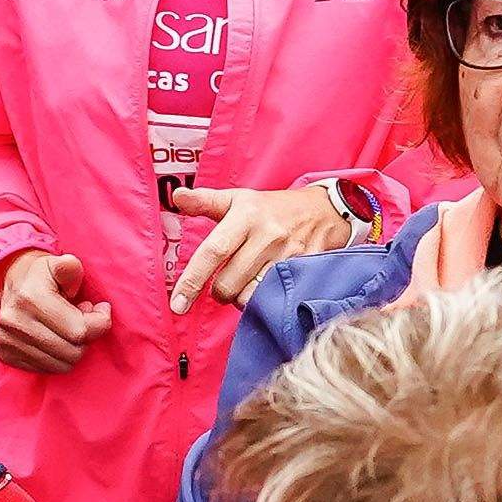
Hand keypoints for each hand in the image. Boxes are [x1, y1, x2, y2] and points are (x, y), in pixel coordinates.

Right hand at [0, 248, 112, 373]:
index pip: (80, 331)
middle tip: (83, 318)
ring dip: (73, 349)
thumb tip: (77, 285)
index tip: (101, 309)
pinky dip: (57, 357)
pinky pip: (46, 369)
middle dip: (86, 337)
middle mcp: (16, 323)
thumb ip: (71, 268)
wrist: (12, 283)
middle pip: (73, 352)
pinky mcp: (5, 354)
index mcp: (31, 298)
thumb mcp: (60, 263)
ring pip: (62, 365)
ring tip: (69, 328)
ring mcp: (8, 341)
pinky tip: (55, 338)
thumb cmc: (43, 275)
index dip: (100, 322)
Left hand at [166, 181, 352, 311]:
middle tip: (226, 282)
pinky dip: (264, 300)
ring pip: (250, 296)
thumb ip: (205, 202)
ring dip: (243, 297)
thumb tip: (177, 196)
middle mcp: (267, 235)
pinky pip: (274, 299)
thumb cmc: (271, 208)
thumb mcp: (238, 199)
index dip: (192, 280)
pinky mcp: (306, 269)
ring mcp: (289, 254)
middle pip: (229, 284)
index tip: (178, 304)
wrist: (324, 209)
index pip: (213, 251)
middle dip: (220, 292)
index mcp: (246, 215)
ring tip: (248, 282)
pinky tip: (265, 288)